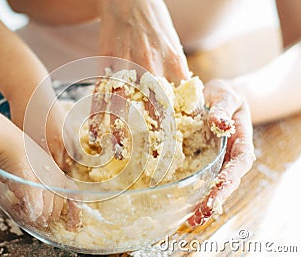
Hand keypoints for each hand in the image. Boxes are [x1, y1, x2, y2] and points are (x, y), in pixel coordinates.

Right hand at [0, 126, 79, 229]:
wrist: (10, 145)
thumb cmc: (21, 156)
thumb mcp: (39, 170)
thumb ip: (44, 187)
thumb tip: (41, 207)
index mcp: (61, 177)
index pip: (75, 200)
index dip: (74, 214)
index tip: (72, 226)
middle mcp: (58, 182)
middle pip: (56, 211)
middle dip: (43, 214)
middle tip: (30, 208)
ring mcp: (47, 186)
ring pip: (45, 214)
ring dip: (32, 214)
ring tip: (20, 203)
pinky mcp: (35, 191)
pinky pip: (34, 212)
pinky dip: (24, 212)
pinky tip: (18, 205)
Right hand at [91, 0, 189, 158]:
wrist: (129, 1)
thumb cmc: (156, 25)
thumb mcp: (175, 48)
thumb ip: (179, 75)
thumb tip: (187, 101)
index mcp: (169, 63)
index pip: (174, 104)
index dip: (173, 129)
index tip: (170, 152)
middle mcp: (147, 67)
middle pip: (147, 109)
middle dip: (148, 138)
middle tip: (147, 162)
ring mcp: (123, 65)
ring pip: (121, 104)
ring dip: (119, 131)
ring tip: (119, 155)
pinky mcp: (105, 64)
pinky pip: (100, 93)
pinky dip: (97, 115)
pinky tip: (95, 133)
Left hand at [187, 79, 254, 225]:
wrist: (217, 98)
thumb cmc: (224, 96)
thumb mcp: (226, 97)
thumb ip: (223, 109)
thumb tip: (220, 123)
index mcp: (241, 142)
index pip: (239, 162)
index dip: (230, 177)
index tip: (219, 189)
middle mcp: (231, 157)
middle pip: (228, 182)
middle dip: (215, 199)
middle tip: (201, 215)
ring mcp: (219, 162)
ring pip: (215, 186)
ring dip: (204, 204)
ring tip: (192, 220)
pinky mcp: (206, 164)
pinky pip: (202, 181)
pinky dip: (195, 195)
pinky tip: (185, 210)